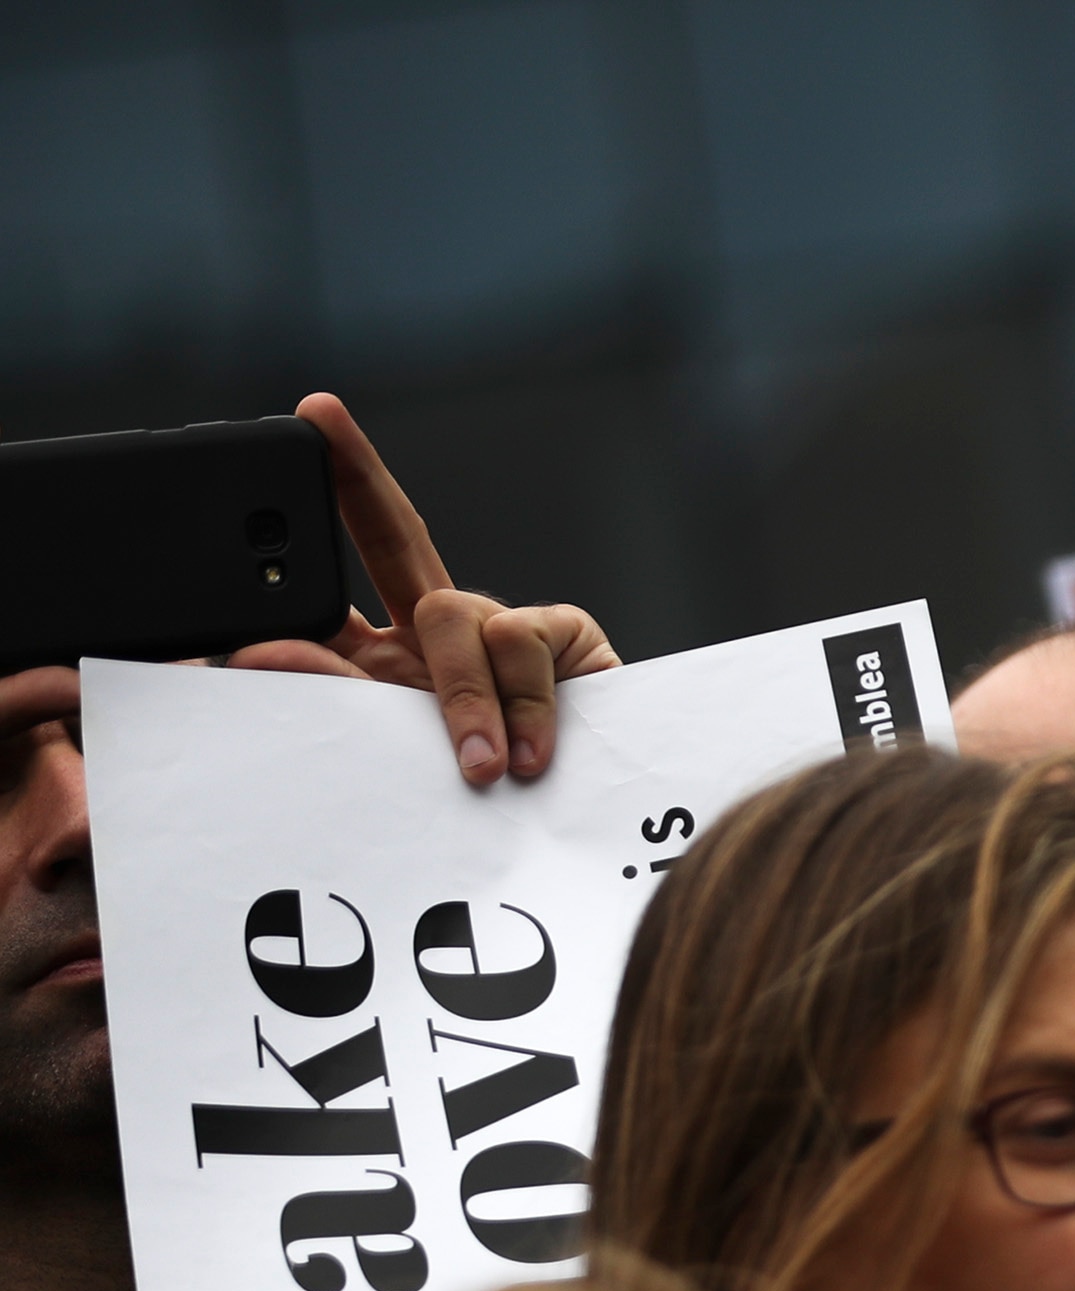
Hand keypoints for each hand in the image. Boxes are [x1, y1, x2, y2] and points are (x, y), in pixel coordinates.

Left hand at [218, 393, 618, 785]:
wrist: (577, 841)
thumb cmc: (476, 813)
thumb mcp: (383, 751)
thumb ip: (324, 694)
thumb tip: (251, 649)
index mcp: (382, 660)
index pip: (336, 575)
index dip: (315, 506)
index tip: (298, 425)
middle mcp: (437, 635)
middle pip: (394, 537)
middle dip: (356, 475)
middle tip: (319, 420)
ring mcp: (502, 633)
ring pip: (452, 612)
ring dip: (462, 696)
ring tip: (484, 769)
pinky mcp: (565, 638)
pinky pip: (520, 641)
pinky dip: (521, 702)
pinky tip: (532, 755)